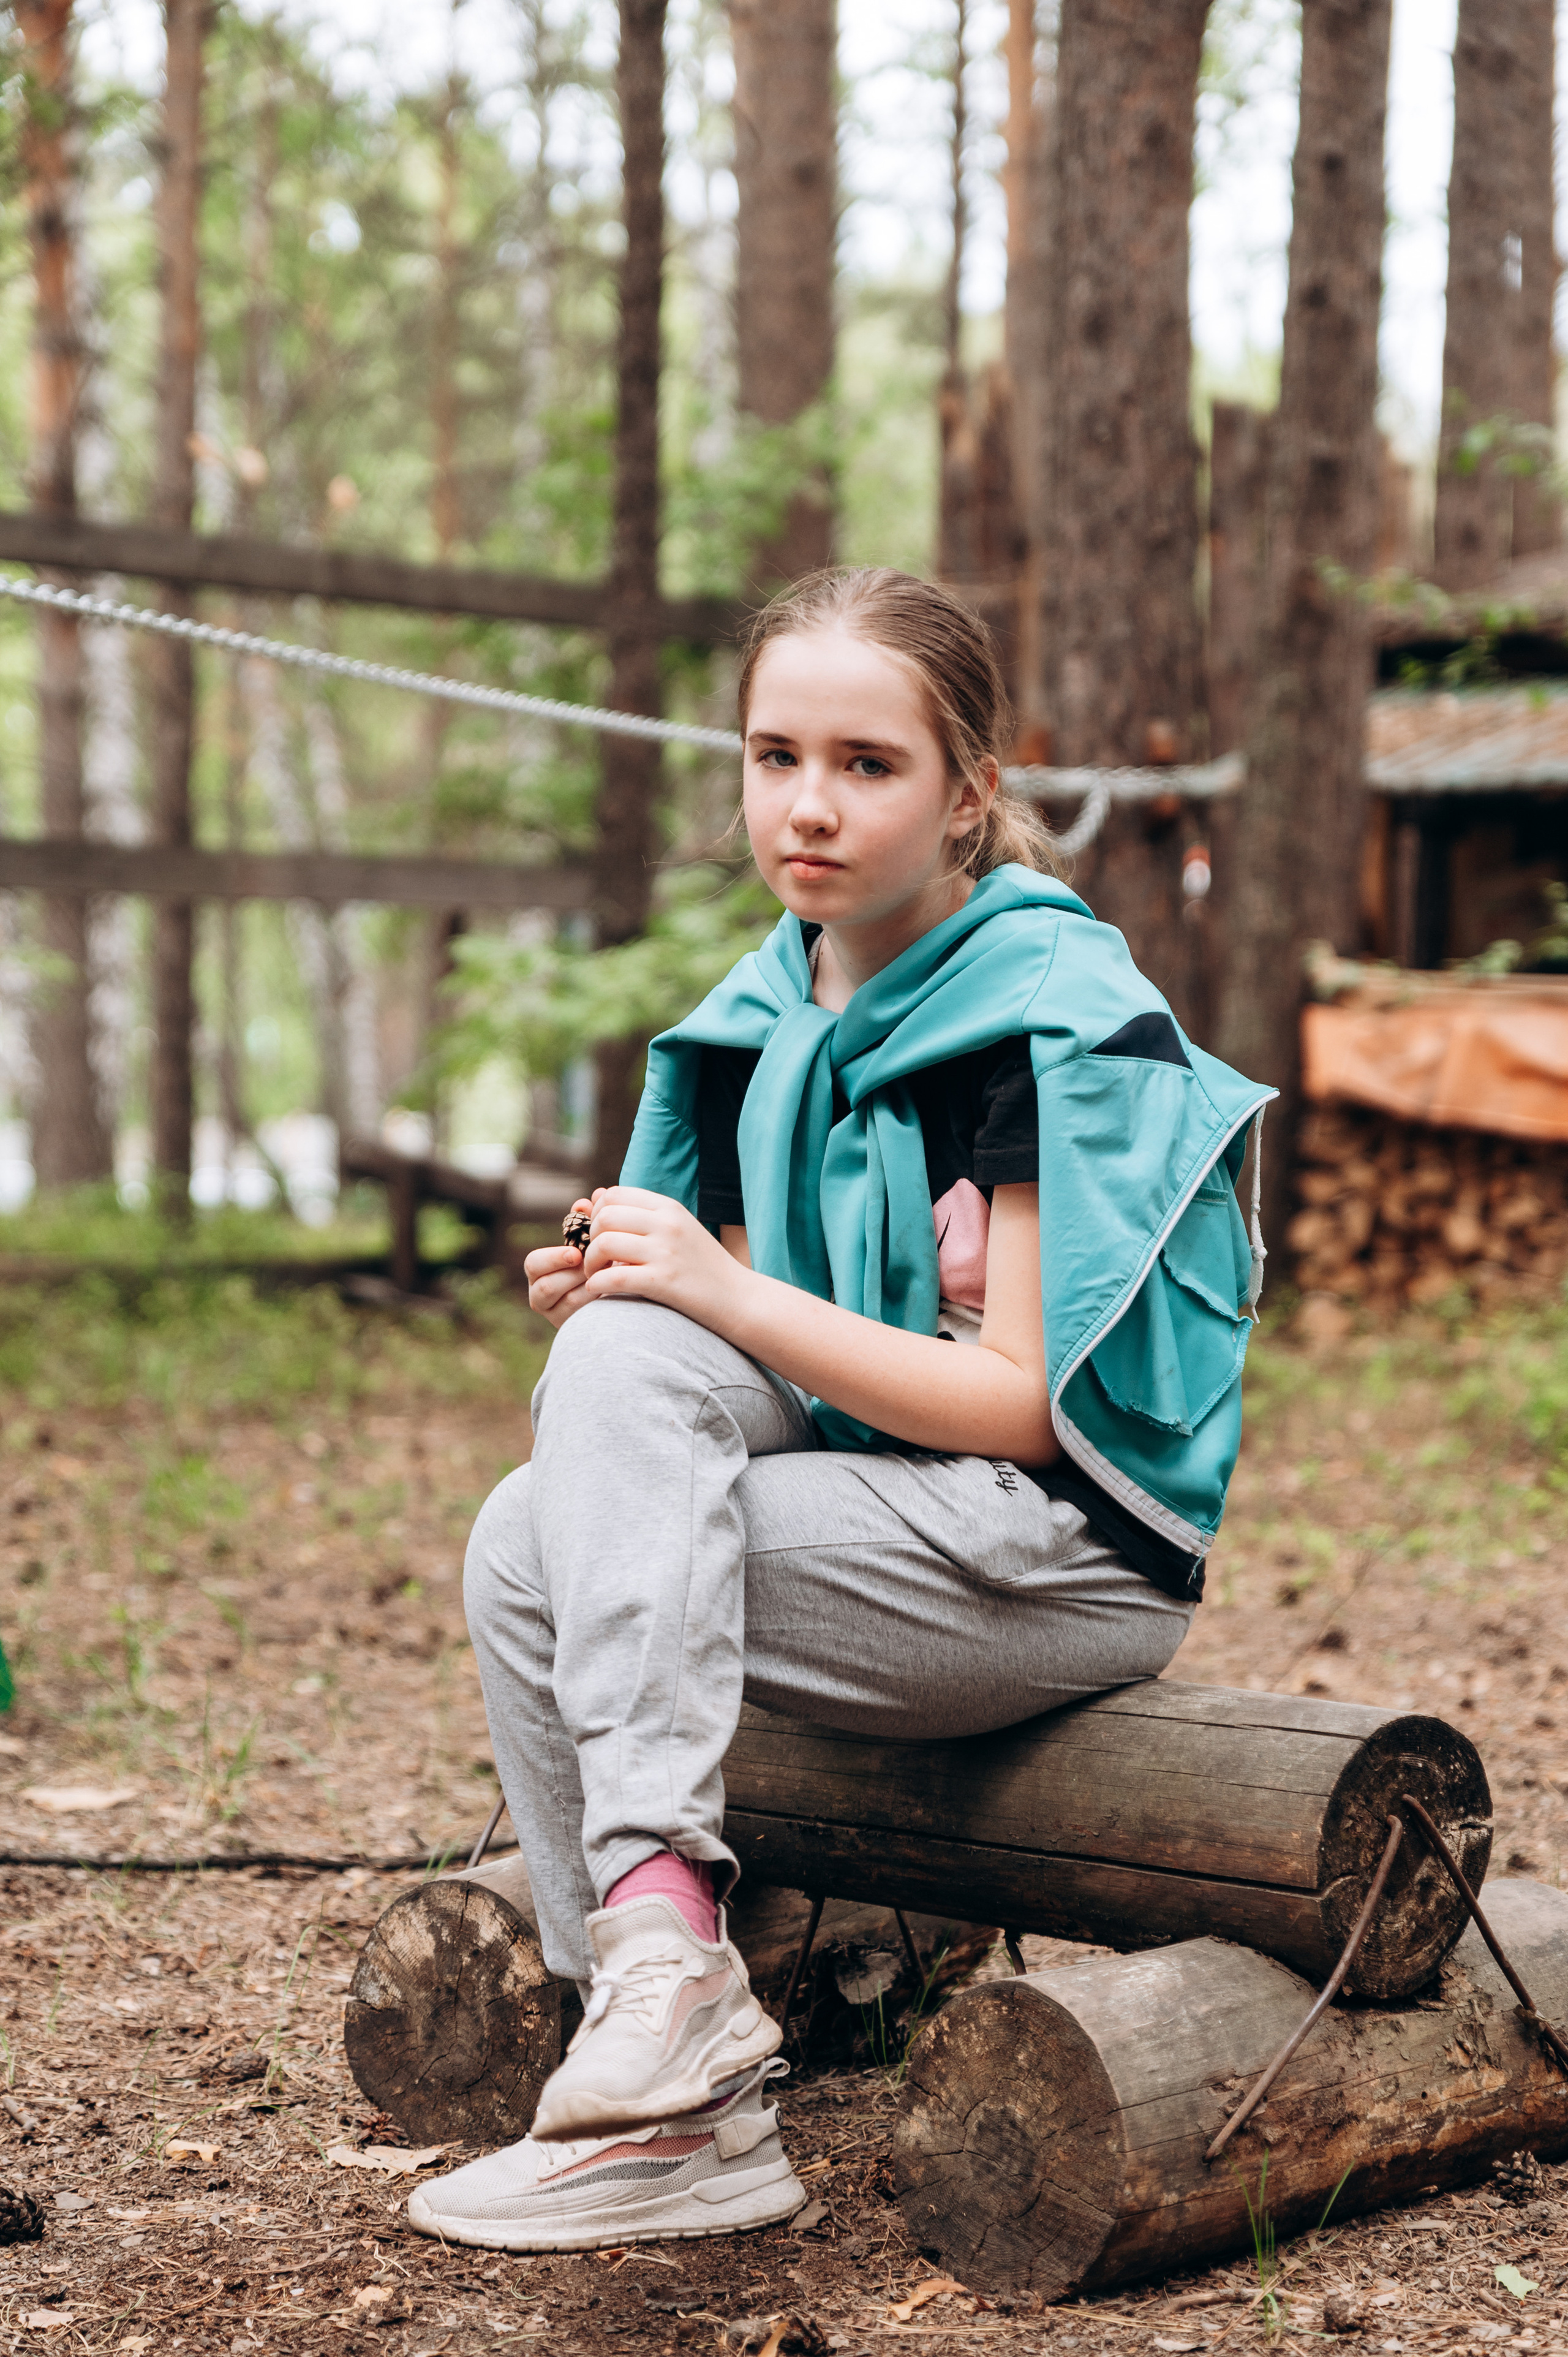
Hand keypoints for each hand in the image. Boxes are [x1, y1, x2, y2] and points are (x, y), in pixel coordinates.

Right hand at [524, 1190, 605, 1329]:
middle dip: (570, 1275)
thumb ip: (593, 1219)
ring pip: (565, 1302)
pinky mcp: (574, 1328)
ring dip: (588, 1286)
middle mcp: (542, 1296)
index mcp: (542, 1271)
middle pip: (543, 1286)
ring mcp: (557, 1315)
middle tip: (594, 1266)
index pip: (534, 1264)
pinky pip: (583, 1317)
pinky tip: (615, 1289)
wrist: (625, 1294)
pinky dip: (599, 1301)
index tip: (576, 1253)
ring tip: (609, 1275)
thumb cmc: (604, 1261)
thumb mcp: (597, 1241)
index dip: (553, 1257)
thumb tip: (595, 1194)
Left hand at [576, 1186, 747, 1328]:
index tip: (600, 1234)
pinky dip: (597, 1284)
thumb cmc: (704, 1266)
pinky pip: (613, 1278)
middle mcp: (667, 1225)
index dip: (597, 1213)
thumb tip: (597, 1196)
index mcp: (670, 1208)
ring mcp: (666, 1253)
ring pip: (604, 1244)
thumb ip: (643, 1215)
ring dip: (590, 1262)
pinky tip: (598, 1290)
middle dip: (590, 1238)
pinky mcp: (664, 1282)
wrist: (740, 1299)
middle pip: (605, 1217)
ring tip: (596, 1274)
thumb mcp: (679, 1229)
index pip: (615, 1194)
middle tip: (595, 1258)